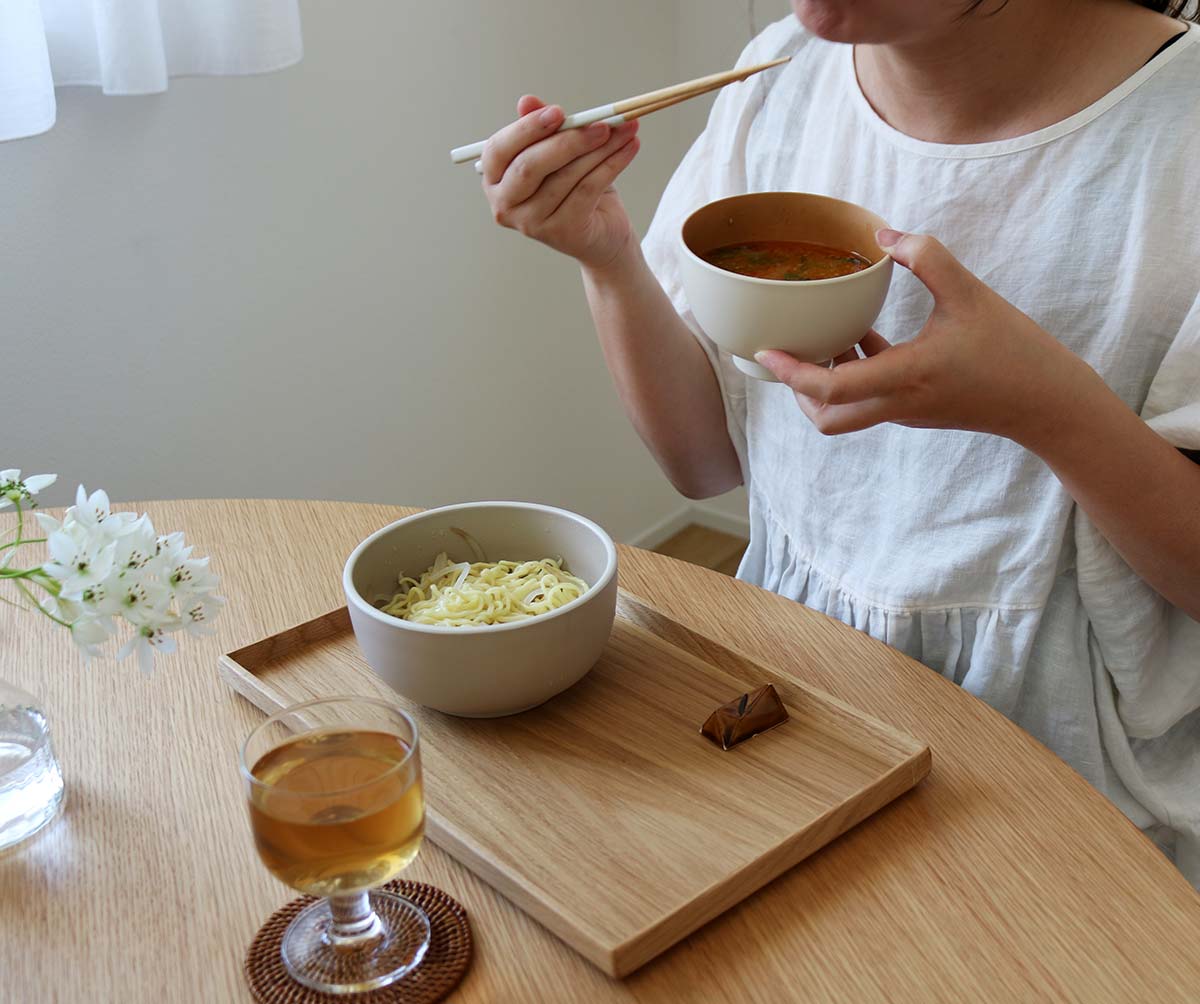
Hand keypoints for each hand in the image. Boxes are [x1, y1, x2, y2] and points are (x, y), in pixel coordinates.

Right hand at [481, 95, 641, 270]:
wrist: (601, 233)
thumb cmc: (573, 188)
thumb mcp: (557, 153)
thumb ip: (542, 129)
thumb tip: (527, 101)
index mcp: (494, 180)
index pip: (498, 149)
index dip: (527, 128)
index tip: (558, 111)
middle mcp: (506, 205)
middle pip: (530, 165)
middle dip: (568, 140)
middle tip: (601, 123)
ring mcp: (532, 223)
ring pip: (565, 176)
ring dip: (600, 148)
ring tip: (624, 130)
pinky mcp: (563, 232)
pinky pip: (588, 190)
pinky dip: (612, 164)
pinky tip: (629, 148)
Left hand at [755, 229, 1098, 445]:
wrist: (1047, 403)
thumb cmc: (1014, 350)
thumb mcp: (971, 293)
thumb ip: (928, 257)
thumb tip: (884, 235)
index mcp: (906, 378)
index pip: (832, 389)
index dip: (792, 373)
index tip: (767, 352)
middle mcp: (898, 403)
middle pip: (827, 418)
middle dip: (799, 390)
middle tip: (790, 352)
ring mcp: (905, 412)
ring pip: (845, 413)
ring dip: (826, 382)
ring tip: (825, 337)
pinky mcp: (916, 410)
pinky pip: (870, 399)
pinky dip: (856, 373)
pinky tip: (863, 336)